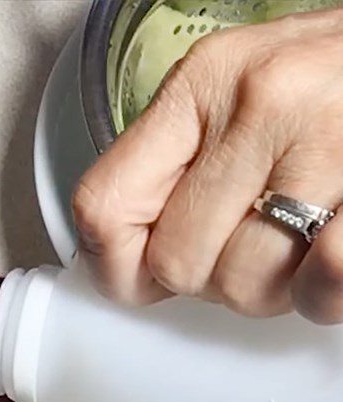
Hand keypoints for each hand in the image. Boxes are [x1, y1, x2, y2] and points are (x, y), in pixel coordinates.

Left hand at [72, 8, 342, 323]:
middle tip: (249, 247)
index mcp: (203, 83)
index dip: (116, 267)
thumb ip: (179, 165)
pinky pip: (319, 283)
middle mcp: (260, 102)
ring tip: (298, 243)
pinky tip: (328, 259)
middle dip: (209, 278)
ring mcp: (328, 138)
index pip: (104, 206)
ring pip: (243, 284)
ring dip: (269, 287)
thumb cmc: (332, 85)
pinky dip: (320, 294)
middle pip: (176, 262)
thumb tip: (126, 261)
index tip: (142, 278)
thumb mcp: (239, 97)